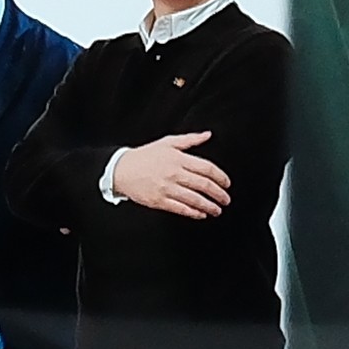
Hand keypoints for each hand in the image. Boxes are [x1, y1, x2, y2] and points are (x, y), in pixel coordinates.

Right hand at [112, 131, 234, 224]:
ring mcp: (167, 188)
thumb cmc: (145, 156)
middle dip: (219, 194)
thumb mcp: (168, 142)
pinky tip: (201, 214)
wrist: (121, 169)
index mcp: (179, 158)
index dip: (221, 177)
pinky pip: (181, 208)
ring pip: (194, 199)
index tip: (226, 184)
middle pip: (204, 185)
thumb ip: (190, 139)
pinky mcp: (159, 200)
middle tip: (226, 199)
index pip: (207, 168)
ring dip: (209, 206)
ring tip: (217, 210)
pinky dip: (193, 212)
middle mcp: (174, 173)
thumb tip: (207, 135)